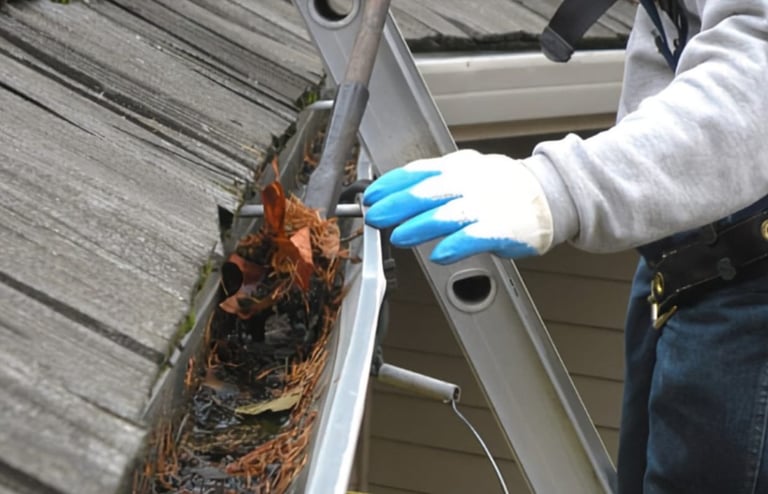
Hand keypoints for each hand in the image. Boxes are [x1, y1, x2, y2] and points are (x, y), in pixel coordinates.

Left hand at [363, 149, 553, 263]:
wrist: (549, 194)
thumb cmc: (502, 188)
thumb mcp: (466, 173)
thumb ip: (434, 181)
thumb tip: (394, 192)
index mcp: (460, 167)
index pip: (420, 171)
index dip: (392, 184)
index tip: (372, 195)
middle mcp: (472, 183)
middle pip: (429, 192)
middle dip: (399, 204)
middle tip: (376, 216)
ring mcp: (488, 205)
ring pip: (449, 214)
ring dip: (420, 226)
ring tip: (399, 236)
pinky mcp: (503, 228)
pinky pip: (477, 236)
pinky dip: (456, 245)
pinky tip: (440, 254)